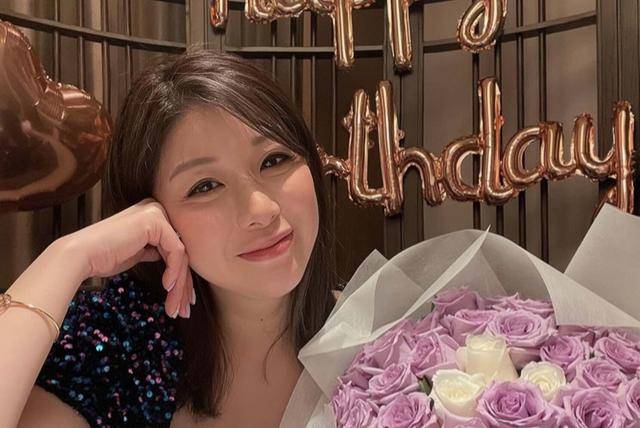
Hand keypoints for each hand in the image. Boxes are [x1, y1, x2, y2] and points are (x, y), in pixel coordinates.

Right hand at [59, 197, 193, 318]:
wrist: (81, 255)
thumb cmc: (103, 257)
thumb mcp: (136, 253)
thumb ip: (154, 251)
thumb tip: (174, 264)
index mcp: (153, 216)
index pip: (175, 250)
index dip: (182, 278)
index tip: (184, 301)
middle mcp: (157, 210)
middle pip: (181, 253)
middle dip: (184, 286)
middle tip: (184, 310)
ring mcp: (157, 213)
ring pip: (181, 256)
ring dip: (180, 286)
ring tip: (175, 307)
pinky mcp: (156, 221)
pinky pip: (176, 251)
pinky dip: (174, 272)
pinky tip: (167, 287)